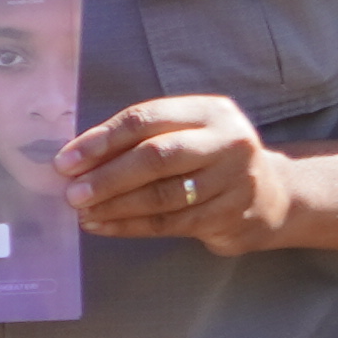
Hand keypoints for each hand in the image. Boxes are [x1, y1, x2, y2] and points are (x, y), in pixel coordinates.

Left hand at [62, 95, 291, 253]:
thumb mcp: (186, 134)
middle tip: (71, 192)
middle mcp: (227, 141)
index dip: (101, 140)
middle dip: (107, 176)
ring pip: (162, 195)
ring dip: (114, 205)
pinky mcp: (230, 215)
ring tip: (82, 212)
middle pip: (155, 157)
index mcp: (210, 111)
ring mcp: (233, 180)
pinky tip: (102, 226)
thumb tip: (75, 159)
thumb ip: (140, 140)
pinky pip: (169, 223)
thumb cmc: (209, 160)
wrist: (272, 196)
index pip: (146, 119)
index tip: (65, 161)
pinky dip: (129, 226)